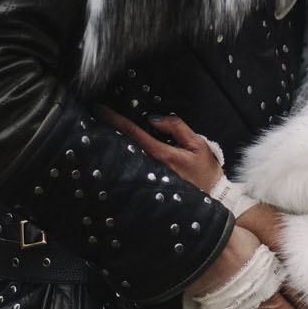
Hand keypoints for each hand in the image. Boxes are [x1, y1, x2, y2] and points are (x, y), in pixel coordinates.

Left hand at [97, 108, 222, 188]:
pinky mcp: (147, 187)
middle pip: (124, 146)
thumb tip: (153, 118)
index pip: (133, 133)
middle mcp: (150, 169)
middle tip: (93, 117)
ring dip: (113, 143)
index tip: (99, 109)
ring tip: (101, 131)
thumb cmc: (206, 171)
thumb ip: (176, 127)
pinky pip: (132, 168)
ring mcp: (147, 180)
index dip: (114, 120)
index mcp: (163, 156)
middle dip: (108, 131)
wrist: (214, 199)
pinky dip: (123, 157)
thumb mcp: (197, 144)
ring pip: (126, 157)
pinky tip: (116, 150)